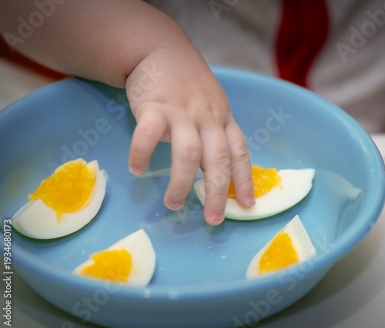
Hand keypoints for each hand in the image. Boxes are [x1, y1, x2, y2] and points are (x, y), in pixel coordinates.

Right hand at [126, 49, 254, 224]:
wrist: (160, 49)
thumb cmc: (187, 85)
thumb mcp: (211, 107)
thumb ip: (214, 135)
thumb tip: (215, 173)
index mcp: (223, 120)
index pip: (240, 154)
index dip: (245, 181)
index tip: (247, 206)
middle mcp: (208, 118)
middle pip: (218, 161)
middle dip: (218, 193)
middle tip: (213, 219)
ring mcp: (182, 112)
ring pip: (188, 154)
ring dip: (181, 183)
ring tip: (173, 204)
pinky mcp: (155, 106)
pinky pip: (148, 134)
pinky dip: (142, 154)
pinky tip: (137, 170)